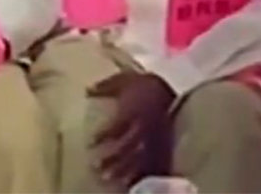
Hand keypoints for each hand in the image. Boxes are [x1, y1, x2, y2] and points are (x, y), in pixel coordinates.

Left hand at [90, 71, 176, 188]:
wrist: (174, 83)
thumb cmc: (146, 82)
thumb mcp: (125, 79)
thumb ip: (105, 86)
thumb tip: (86, 90)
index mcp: (132, 112)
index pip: (115, 128)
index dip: (102, 137)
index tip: (91, 143)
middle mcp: (142, 127)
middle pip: (125, 147)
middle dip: (110, 159)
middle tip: (96, 168)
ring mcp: (153, 137)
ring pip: (137, 158)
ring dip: (122, 170)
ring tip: (109, 178)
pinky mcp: (162, 142)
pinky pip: (152, 160)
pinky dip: (141, 172)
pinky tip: (130, 180)